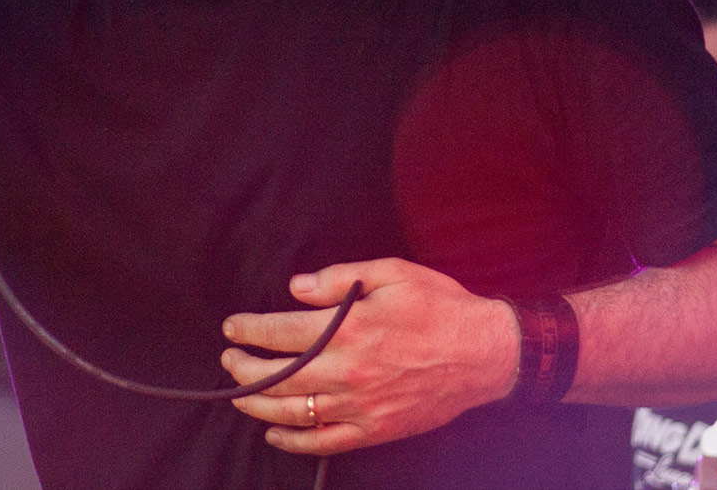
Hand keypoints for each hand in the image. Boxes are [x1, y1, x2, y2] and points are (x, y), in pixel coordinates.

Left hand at [220, 258, 519, 454]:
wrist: (487, 353)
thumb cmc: (441, 307)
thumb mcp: (392, 273)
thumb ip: (338, 279)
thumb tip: (295, 288)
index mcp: (351, 329)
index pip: (282, 332)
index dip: (250, 330)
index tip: (232, 327)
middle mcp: (350, 371)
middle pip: (279, 375)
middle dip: (244, 368)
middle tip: (229, 360)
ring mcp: (362, 405)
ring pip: (294, 412)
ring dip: (258, 404)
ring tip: (240, 394)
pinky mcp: (376, 429)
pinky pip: (325, 442)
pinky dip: (294, 441)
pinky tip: (275, 433)